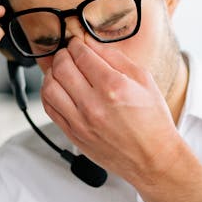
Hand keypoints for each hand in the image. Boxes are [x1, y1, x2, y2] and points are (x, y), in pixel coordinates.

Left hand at [40, 37, 180, 184]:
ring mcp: (80, 122)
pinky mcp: (74, 134)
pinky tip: (58, 89)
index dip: (76, 44)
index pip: (81, 55)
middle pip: (61, 68)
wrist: (152, 158)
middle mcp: (93, 104)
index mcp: (113, 87)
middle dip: (63, 55)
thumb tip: (92, 44)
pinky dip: (48, 93)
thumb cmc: (152, 121)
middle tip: (68, 54)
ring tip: (61, 71)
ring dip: (52, 73)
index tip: (78, 44)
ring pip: (49, 87)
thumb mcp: (143, 80)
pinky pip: (49, 108)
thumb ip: (115, 58)